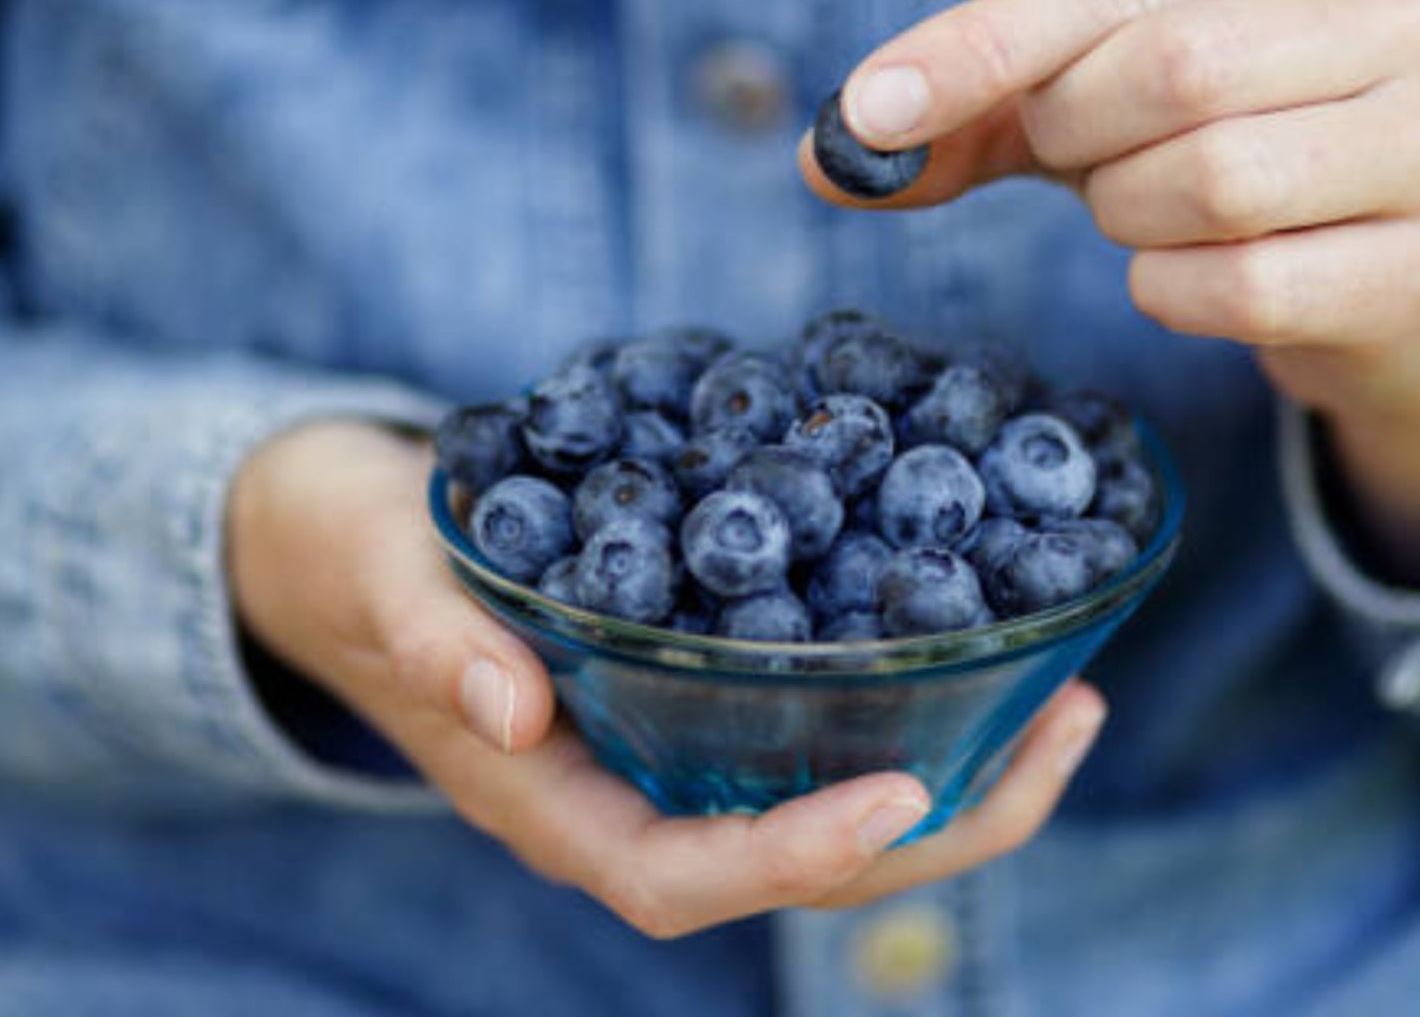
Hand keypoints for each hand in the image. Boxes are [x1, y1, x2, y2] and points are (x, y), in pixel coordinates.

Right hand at [227, 420, 1108, 936]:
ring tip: (1071, 703)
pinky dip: (911, 712)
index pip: (686, 878)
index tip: (901, 797)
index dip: (796, 857)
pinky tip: (986, 651)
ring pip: (830, 817)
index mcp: (550, 806)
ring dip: (960, 778)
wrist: (348, 541)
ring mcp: (669, 764)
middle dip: (942, 826)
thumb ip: (432, 642)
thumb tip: (509, 700)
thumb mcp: (381, 579)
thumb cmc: (361, 556)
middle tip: (1065, 729)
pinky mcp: (698, 706)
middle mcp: (628, 804)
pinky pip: (819, 740)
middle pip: (801, 871)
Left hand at [803, 0, 1419, 578]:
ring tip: (1140, 202)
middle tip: (1072, 156)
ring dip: (1126, 212)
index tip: (875, 110)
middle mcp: (1411, 7)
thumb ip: (974, 105)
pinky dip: (1171, 292)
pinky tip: (1187, 270)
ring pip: (1215, 180)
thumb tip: (826, 158)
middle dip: (1075, 133)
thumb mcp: (1099, 84)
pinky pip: (1244, 288)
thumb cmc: (1220, 133)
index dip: (982, 46)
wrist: (1385, 257)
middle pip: (1174, 71)